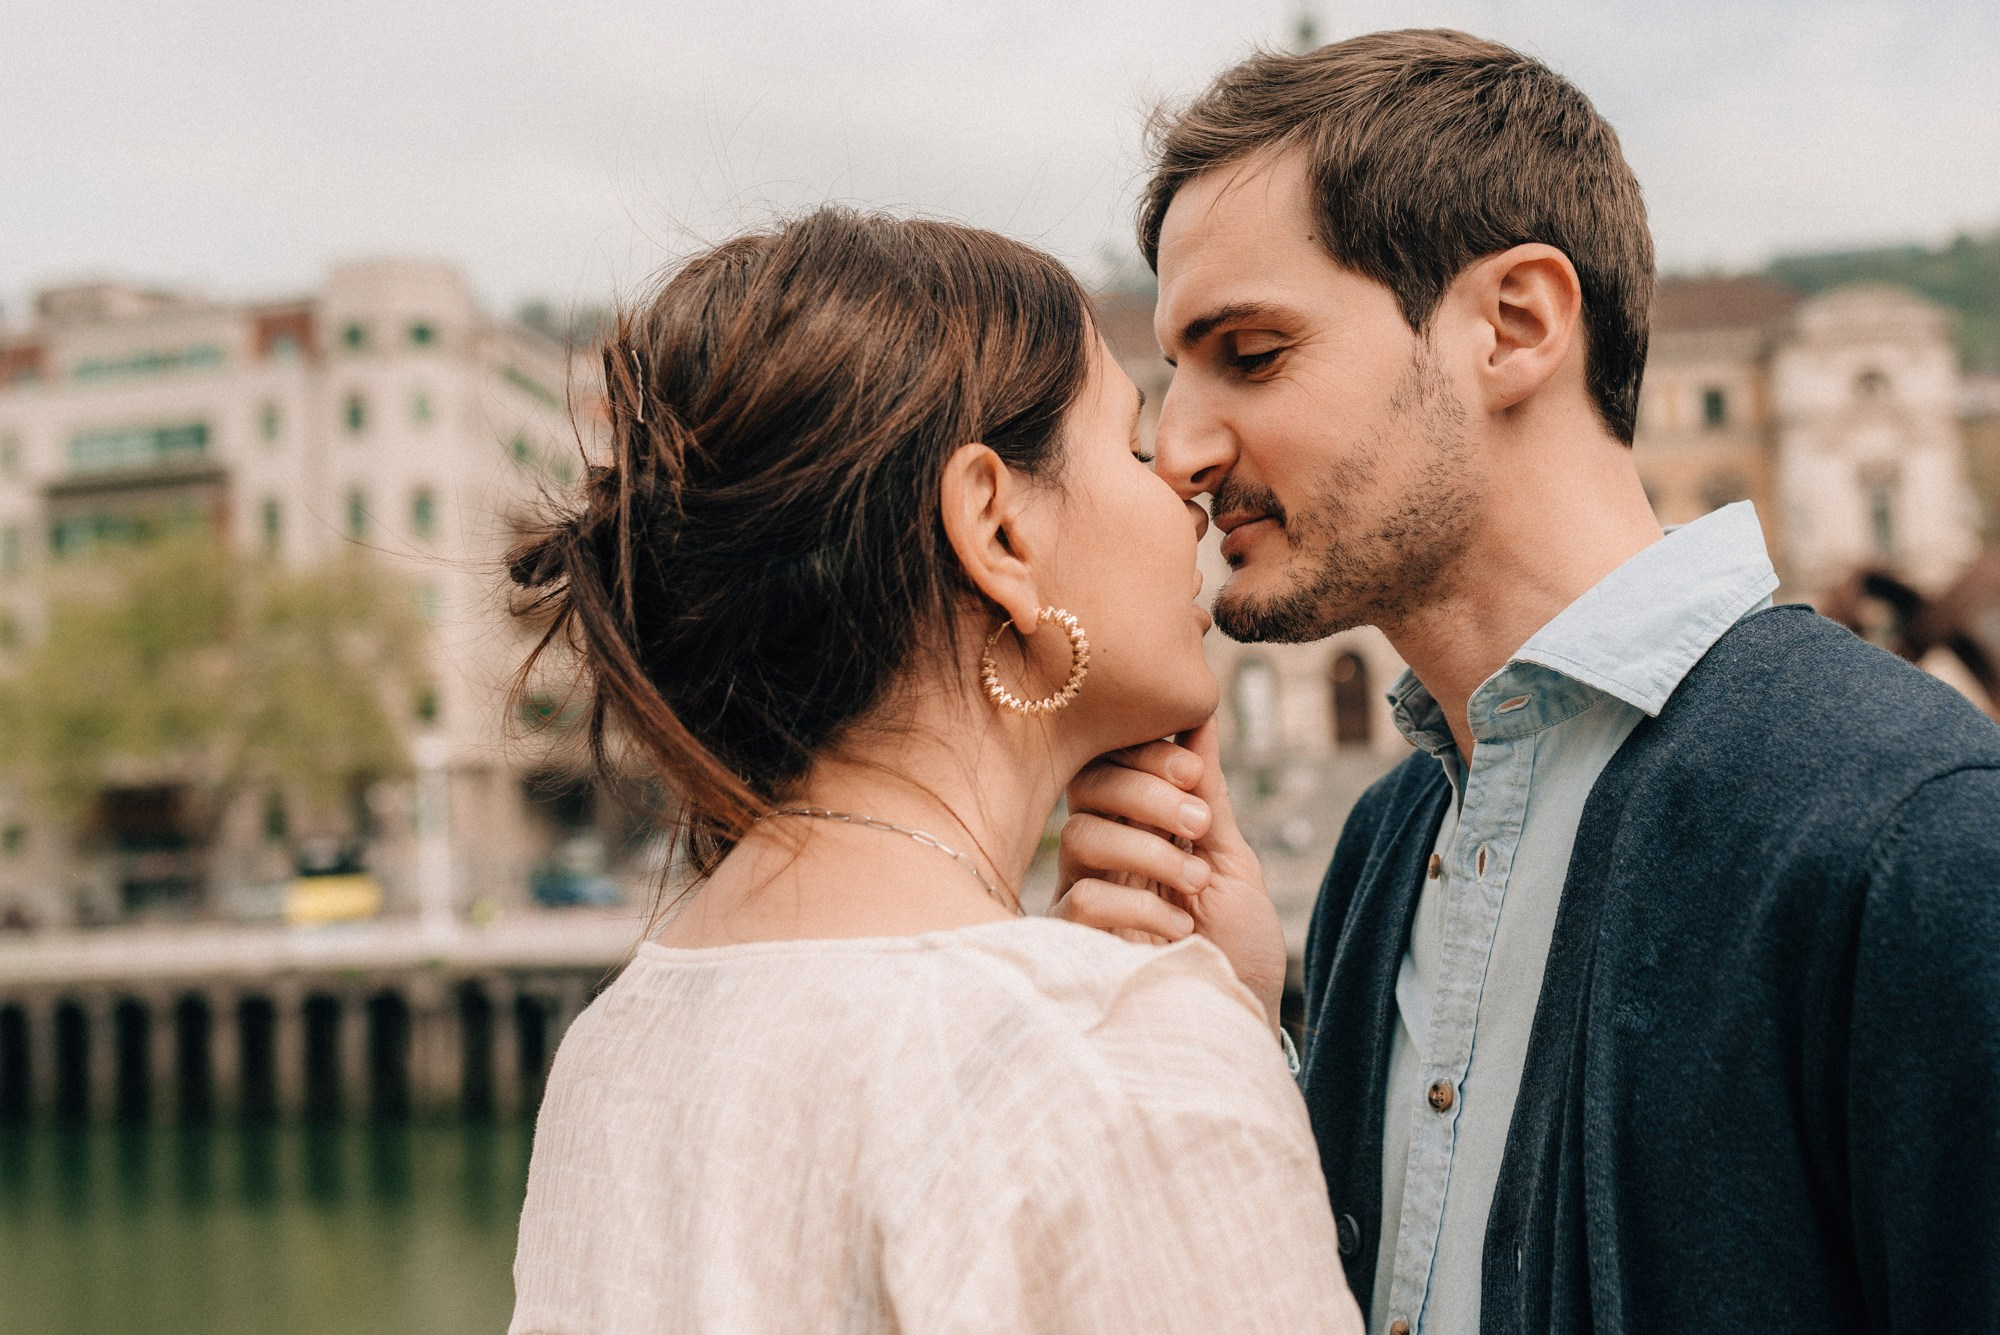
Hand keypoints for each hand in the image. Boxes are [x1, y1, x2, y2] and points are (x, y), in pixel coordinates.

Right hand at [1051, 717, 1286, 1030]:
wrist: (1236, 1028)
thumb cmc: (1237, 952)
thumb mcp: (1233, 862)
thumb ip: (1208, 794)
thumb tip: (1200, 713)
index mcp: (1139, 828)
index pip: (1111, 761)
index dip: (1145, 754)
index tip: (1195, 772)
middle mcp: (1103, 857)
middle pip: (1087, 786)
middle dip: (1147, 791)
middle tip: (1198, 825)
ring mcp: (1084, 898)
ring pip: (1080, 834)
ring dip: (1147, 848)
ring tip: (1197, 885)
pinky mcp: (1073, 945)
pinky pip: (1081, 897)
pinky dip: (1137, 905)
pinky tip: (1179, 933)